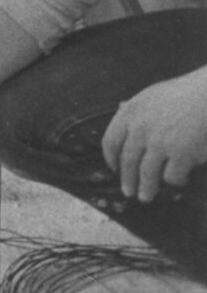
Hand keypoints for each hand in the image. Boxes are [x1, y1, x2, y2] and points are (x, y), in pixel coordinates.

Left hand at [102, 68, 206, 202]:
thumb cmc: (183, 95)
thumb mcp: (151, 96)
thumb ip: (136, 107)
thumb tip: (119, 108)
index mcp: (130, 113)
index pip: (111, 141)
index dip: (111, 158)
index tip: (114, 168)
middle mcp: (141, 129)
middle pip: (128, 162)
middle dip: (127, 180)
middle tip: (128, 192)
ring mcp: (160, 143)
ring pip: (147, 174)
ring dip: (146, 189)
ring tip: (145, 197)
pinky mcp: (181, 155)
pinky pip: (172, 176)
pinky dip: (174, 181)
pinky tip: (178, 181)